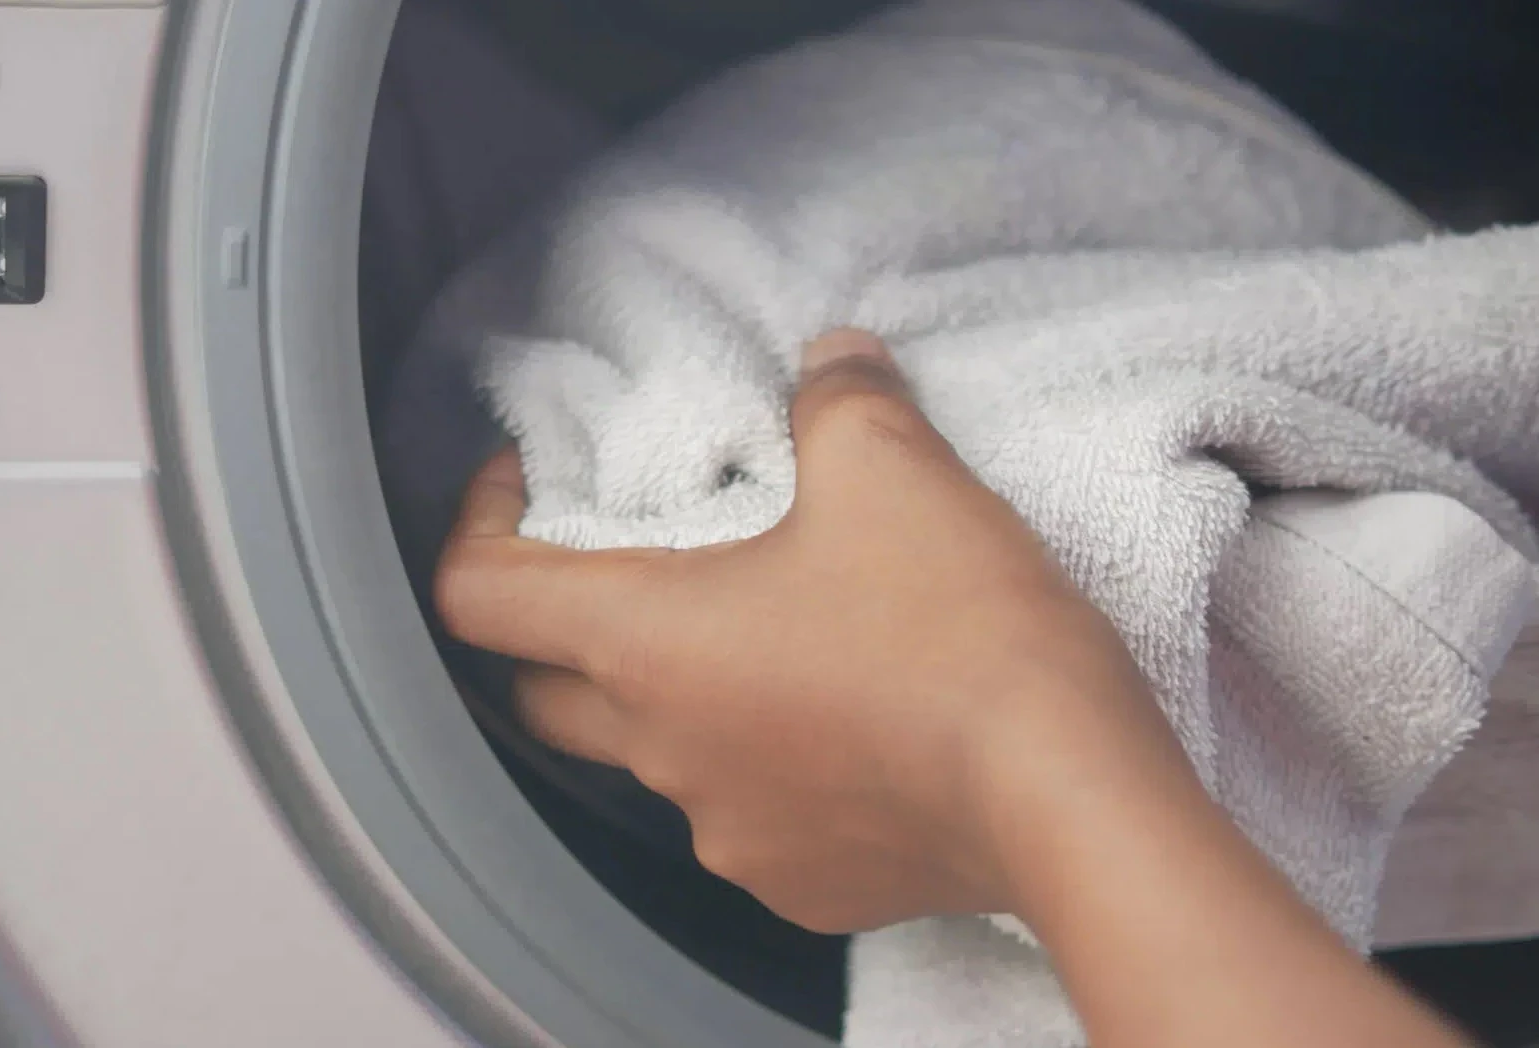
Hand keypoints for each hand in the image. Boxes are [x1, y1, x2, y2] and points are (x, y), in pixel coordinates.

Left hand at [434, 329, 1182, 933]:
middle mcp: (662, 753)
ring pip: (656, 759)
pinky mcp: (799, 885)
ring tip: (768, 642)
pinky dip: (766, 768)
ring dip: (680, 699)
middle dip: (558, 625)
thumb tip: (833, 358)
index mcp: (645, 644)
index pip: (478, 595)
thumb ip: (839, 397)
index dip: (475, 525)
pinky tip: (842, 731)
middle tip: (627, 565)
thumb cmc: (955, 629)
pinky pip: (747, 817)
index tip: (519, 484)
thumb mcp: (893, 470)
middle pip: (544, 689)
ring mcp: (726, 832)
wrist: (1063, 796)